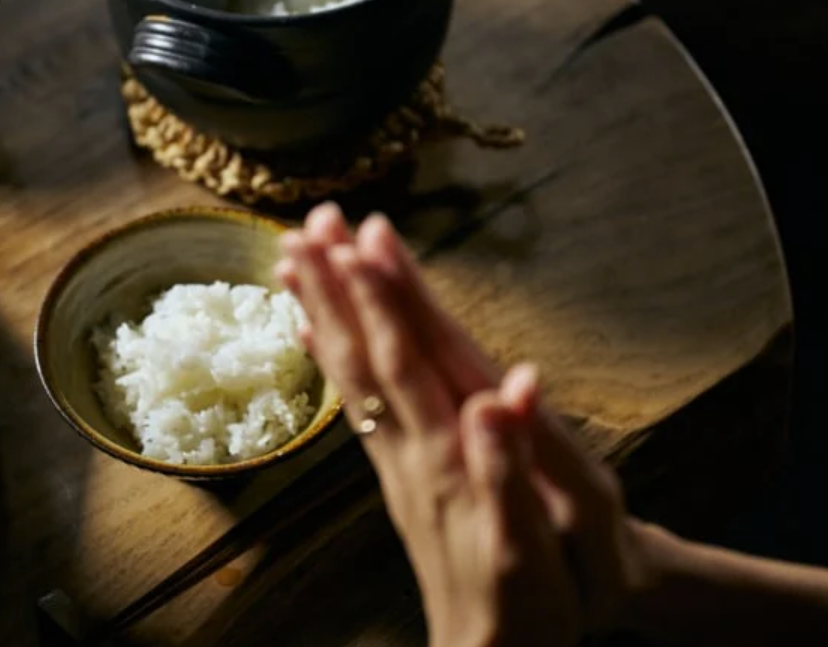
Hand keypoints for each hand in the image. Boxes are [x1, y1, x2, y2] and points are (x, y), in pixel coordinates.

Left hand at [276, 203, 655, 644]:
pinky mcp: (397, 474)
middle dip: (337, 287)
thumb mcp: (535, 545)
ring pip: (350, 374)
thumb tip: (506, 387)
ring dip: (324, 312)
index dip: (385, 298)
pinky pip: (353, 404)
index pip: (405, 361)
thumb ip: (512, 467)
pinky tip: (311, 332)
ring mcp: (396, 462)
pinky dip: (330, 360)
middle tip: (309, 222)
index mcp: (445, 456)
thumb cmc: (529, 605)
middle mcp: (408, 451)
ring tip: (293, 258)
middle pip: (363, 356)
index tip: (361, 237)